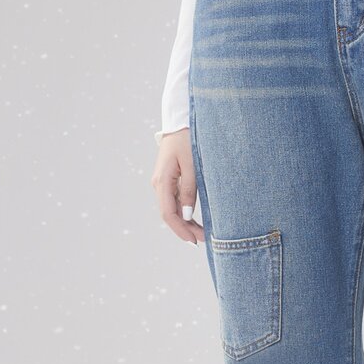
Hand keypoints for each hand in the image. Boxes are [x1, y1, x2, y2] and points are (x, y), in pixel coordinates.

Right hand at [151, 127, 205, 244]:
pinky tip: (195, 221)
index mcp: (162, 181)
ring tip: (202, 234)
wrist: (180, 122)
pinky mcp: (170, 181)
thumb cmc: (187, 139)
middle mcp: (159, 185)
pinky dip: (185, 213)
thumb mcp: (191, 164)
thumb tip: (187, 215)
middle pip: (170, 214)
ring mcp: (164, 183)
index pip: (168, 213)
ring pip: (173, 210)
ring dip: (186, 223)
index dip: (181, 230)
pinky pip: (175, 202)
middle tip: (203, 241)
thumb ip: (189, 190)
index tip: (194, 241)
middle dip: (185, 230)